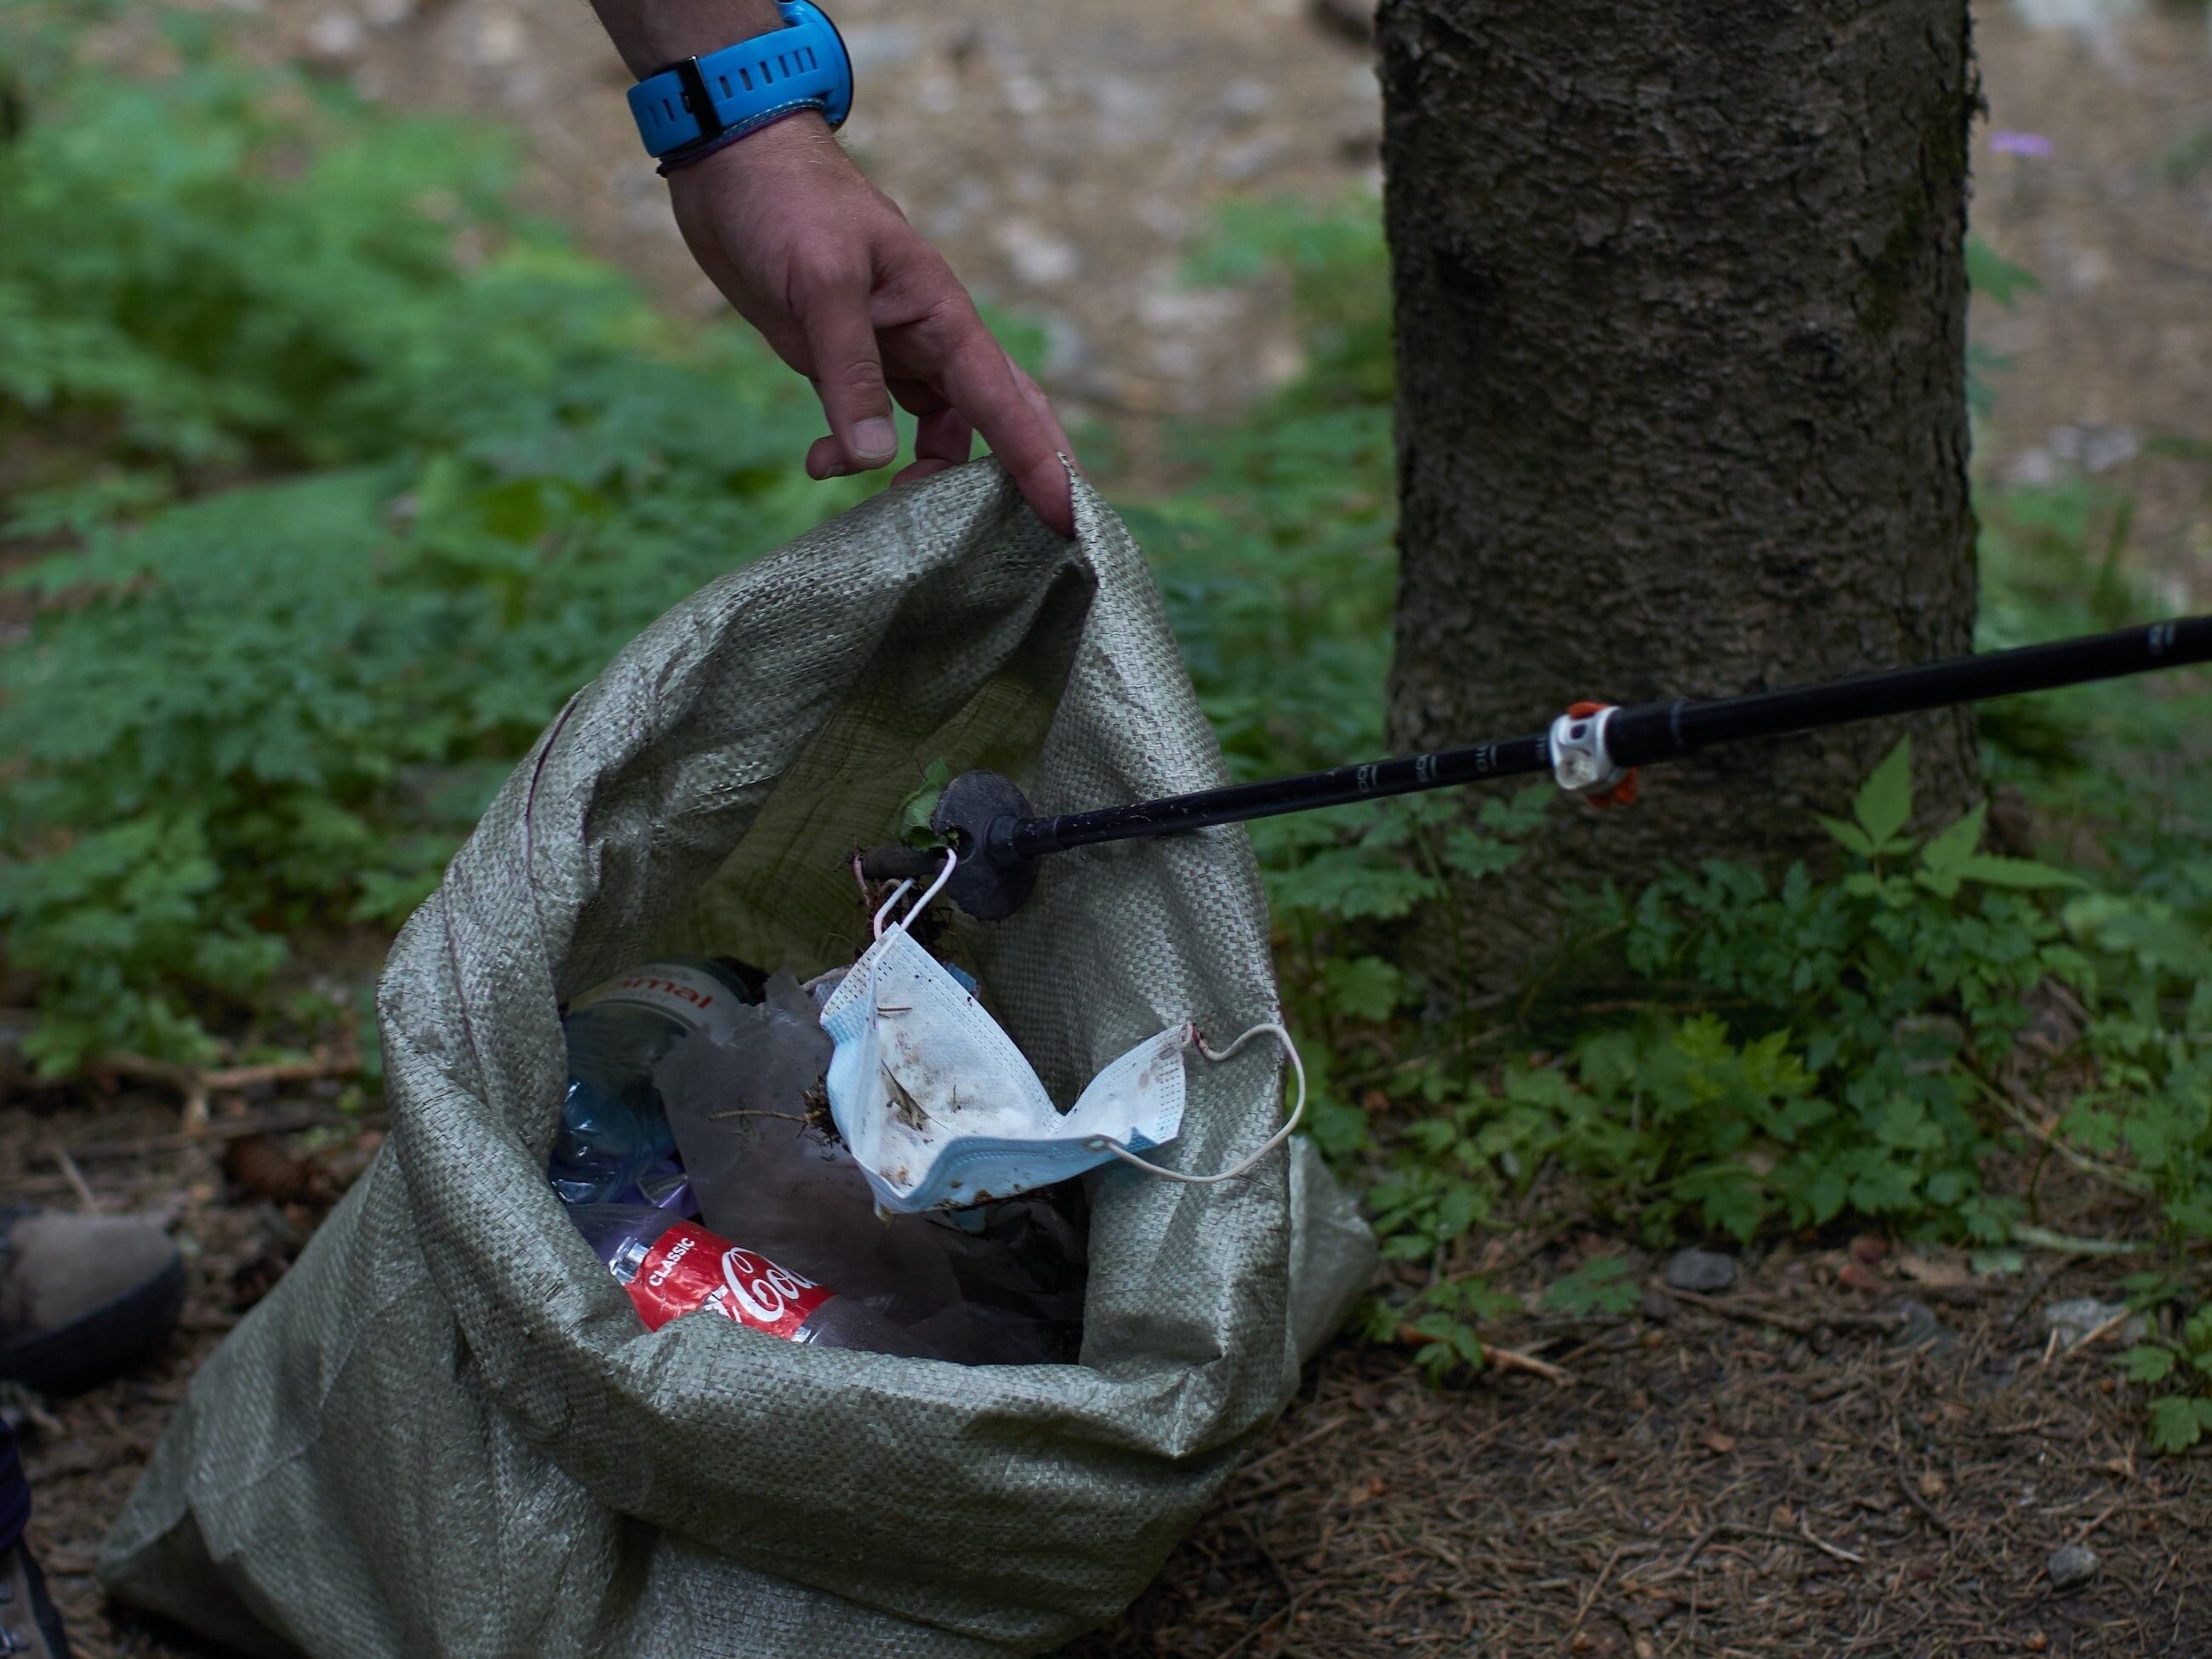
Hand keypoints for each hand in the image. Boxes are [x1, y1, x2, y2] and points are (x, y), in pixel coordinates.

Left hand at [665, 114, 1076, 535]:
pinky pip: (874, 422)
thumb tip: (871, 460)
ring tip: (887, 510)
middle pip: (993, 419)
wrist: (730, 165)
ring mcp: (890, 351)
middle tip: (1037, 539)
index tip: (1070, 517)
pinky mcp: (848, 359)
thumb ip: (848, 373)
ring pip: (934, 430)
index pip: (1006, 402)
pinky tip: (818, 465)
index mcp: (942, 314)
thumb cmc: (787, 203)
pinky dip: (855, 454)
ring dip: (919, 477)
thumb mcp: (822, 284)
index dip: (1039, 462)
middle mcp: (929, 339)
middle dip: (1013, 476)